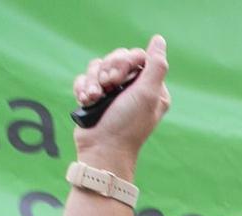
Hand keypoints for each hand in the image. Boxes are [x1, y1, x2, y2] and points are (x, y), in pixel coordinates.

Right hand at [71, 34, 170, 171]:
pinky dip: (83, 88)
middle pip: (116, 58)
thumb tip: (159, 39)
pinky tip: (85, 100)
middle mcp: (134, 88)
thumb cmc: (128, 125)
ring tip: (94, 98)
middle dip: (107, 70)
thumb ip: (156, 65)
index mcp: (152, 87)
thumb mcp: (148, 94)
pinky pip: (84, 78)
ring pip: (97, 66)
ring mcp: (113, 92)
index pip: (137, 56)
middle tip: (108, 88)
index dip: (124, 62)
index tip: (119, 79)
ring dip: (92, 81)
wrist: (102, 149)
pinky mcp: (95, 97)